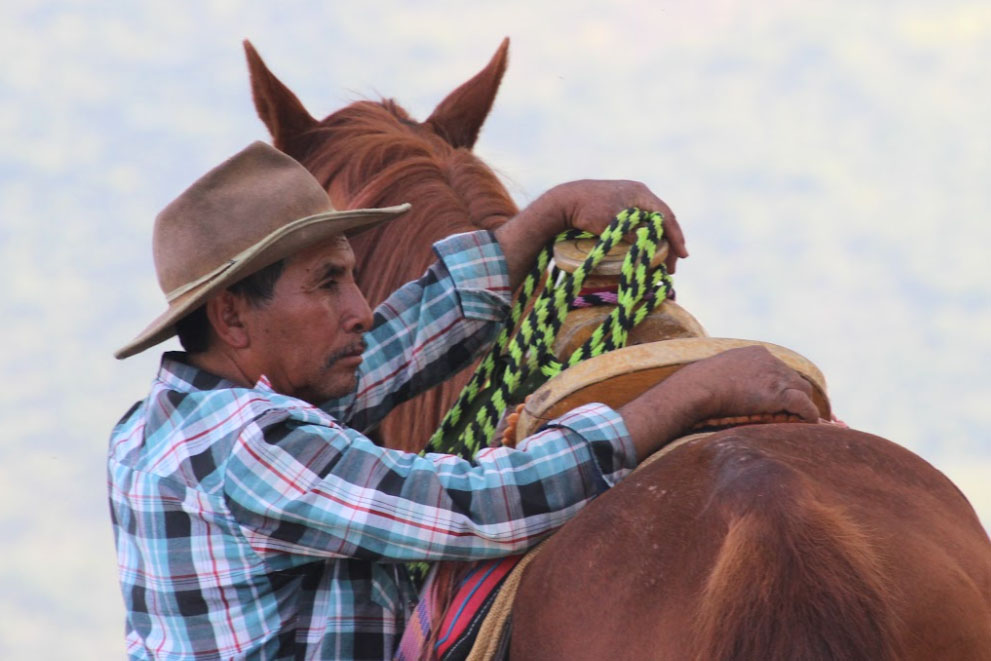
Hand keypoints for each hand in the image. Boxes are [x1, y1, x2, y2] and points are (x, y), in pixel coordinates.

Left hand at [541, 180, 687, 273]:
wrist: (562, 201)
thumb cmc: (586, 211)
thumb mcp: (612, 226)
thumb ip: (632, 236)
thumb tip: (648, 250)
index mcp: (640, 193)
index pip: (666, 217)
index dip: (676, 237)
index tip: (682, 256)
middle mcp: (637, 193)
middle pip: (661, 220)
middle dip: (668, 243)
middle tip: (671, 266)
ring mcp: (628, 198)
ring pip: (651, 221)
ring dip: (658, 241)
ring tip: (662, 262)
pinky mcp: (619, 206)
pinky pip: (640, 222)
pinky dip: (647, 236)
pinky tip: (647, 248)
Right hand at [620, 346, 818, 459]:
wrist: (696, 388)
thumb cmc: (697, 386)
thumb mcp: (716, 373)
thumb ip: (729, 377)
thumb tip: (723, 390)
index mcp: (756, 353)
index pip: (779, 369)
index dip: (781, 386)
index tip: (779, 400)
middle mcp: (770, 360)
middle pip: (795, 379)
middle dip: (794, 395)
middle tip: (794, 414)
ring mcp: (775, 376)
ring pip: (803, 391)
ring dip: (802, 406)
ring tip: (798, 422)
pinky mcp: (778, 393)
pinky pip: (805, 406)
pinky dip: (808, 416)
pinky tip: (806, 425)